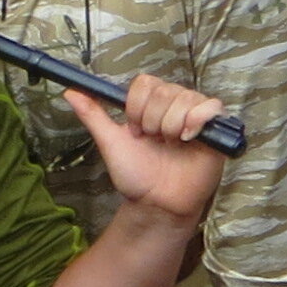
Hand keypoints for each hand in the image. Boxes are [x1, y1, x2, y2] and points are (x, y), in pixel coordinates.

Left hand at [68, 76, 227, 229]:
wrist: (157, 203)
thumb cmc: (137, 176)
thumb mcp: (111, 142)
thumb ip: (93, 115)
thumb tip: (69, 91)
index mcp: (150, 106)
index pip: (145, 83)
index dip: (137, 107)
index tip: (135, 131)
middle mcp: (174, 105)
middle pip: (164, 90)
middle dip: (153, 121)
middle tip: (155, 142)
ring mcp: (195, 115)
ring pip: (185, 98)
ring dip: (171, 126)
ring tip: (171, 145)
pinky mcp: (216, 127)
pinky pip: (211, 107)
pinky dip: (196, 121)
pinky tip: (188, 139)